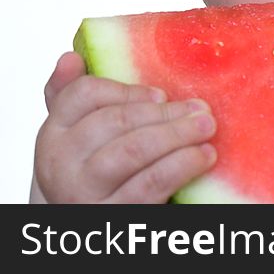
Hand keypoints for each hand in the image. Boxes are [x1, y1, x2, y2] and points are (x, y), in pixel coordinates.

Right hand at [31, 51, 217, 202]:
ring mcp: (82, 192)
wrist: (86, 228)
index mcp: (54, 134)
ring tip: (207, 127)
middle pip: (116, 121)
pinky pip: (151, 183)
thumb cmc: (92, 175)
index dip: (127, 90)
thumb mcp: (80, 139)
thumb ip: (74, 98)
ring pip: (134, 151)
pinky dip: (182, 165)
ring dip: (178, 134)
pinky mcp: (112, 215)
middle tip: (200, 109)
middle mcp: (60, 163)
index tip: (161, 94)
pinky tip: (203, 156)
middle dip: (165, 112)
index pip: (83, 94)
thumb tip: (70, 57)